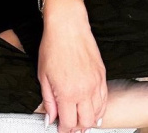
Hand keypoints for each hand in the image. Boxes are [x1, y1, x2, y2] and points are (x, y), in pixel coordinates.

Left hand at [38, 0, 106, 132]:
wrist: (68, 26)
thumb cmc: (53, 46)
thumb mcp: (43, 75)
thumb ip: (48, 100)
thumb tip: (50, 118)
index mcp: (67, 93)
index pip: (69, 123)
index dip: (64, 130)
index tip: (60, 129)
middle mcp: (84, 91)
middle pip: (86, 123)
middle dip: (77, 128)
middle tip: (70, 126)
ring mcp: (96, 84)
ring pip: (98, 114)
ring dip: (89, 120)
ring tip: (81, 120)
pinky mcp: (102, 76)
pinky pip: (104, 100)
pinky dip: (99, 109)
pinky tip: (94, 110)